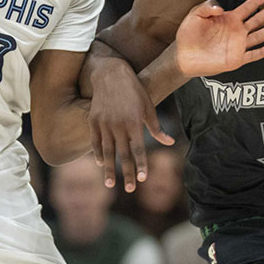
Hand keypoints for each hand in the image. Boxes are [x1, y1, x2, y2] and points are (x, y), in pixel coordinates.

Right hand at [87, 58, 173, 192]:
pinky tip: (100, 164)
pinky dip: (97, 153)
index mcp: (134, 123)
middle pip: (123, 154)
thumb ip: (157, 128)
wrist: (111, 74)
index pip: (138, 149)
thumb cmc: (134, 91)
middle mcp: (118, 125)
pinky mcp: (93, 120)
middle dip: (126, 173)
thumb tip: (170, 142)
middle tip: (130, 189)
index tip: (142, 179)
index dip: (140, 165)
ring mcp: (104, 123)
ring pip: (107, 151)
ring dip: (109, 169)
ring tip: (110, 184)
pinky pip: (94, 141)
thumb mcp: (149, 107)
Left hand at [174, 0, 263, 77]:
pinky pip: (253, 55)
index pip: (246, 8)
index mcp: (229, 19)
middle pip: (258, 20)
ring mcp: (238, 45)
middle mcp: (237, 31)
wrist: (183, 56)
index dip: (255, 1)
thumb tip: (221, 8)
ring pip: (259, 36)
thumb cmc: (189, 35)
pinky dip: (263, 52)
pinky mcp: (236, 59)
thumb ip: (207, 7)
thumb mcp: (195, 15)